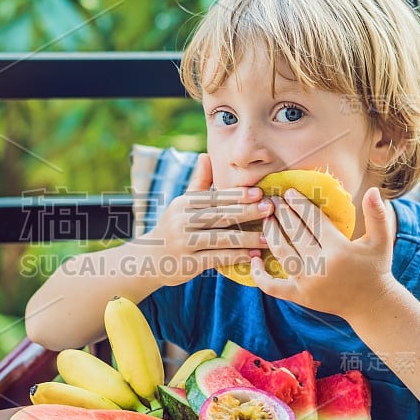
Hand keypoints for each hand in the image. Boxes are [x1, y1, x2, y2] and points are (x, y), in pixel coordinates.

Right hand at [139, 153, 271, 285]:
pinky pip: (216, 259)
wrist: (150, 259)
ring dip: (246, 238)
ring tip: (268, 236)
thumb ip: (199, 182)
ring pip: (221, 239)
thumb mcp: (182, 204)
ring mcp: (184, 243)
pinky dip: (236, 257)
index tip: (259, 192)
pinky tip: (252, 255)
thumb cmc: (174, 227)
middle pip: (219, 215)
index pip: (214, 198)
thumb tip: (206, 155)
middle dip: (247, 212)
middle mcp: (181, 222)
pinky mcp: (187, 264)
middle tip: (269, 209)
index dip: (237, 195)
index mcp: (183, 204)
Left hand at [252, 186, 396, 320]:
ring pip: (281, 254)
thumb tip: (372, 190)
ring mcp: (307, 283)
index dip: (299, 204)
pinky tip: (253, 259)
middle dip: (282, 214)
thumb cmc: (375, 268)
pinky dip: (259, 275)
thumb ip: (377, 214)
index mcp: (339, 250)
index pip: (313, 220)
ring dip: (271, 234)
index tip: (288, 192)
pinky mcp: (299, 297)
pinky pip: (272, 286)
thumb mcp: (381, 241)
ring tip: (266, 219)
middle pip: (295, 234)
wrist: (371, 305)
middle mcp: (320, 266)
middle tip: (273, 200)